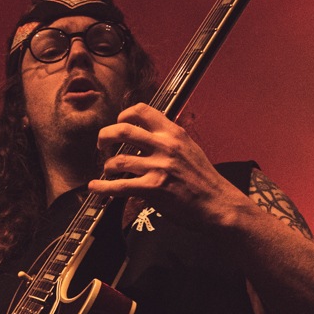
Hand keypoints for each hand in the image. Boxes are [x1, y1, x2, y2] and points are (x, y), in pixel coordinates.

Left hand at [89, 104, 248, 233]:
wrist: (218, 203)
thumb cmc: (204, 180)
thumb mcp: (190, 149)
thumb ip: (169, 140)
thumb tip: (148, 135)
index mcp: (173, 133)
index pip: (142, 111)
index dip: (124, 115)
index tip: (118, 123)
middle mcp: (165, 146)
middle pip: (123, 130)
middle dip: (105, 136)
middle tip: (101, 144)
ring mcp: (158, 167)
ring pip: (118, 161)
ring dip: (107, 167)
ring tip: (107, 171)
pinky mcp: (153, 189)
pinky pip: (119, 186)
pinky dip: (102, 188)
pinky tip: (95, 188)